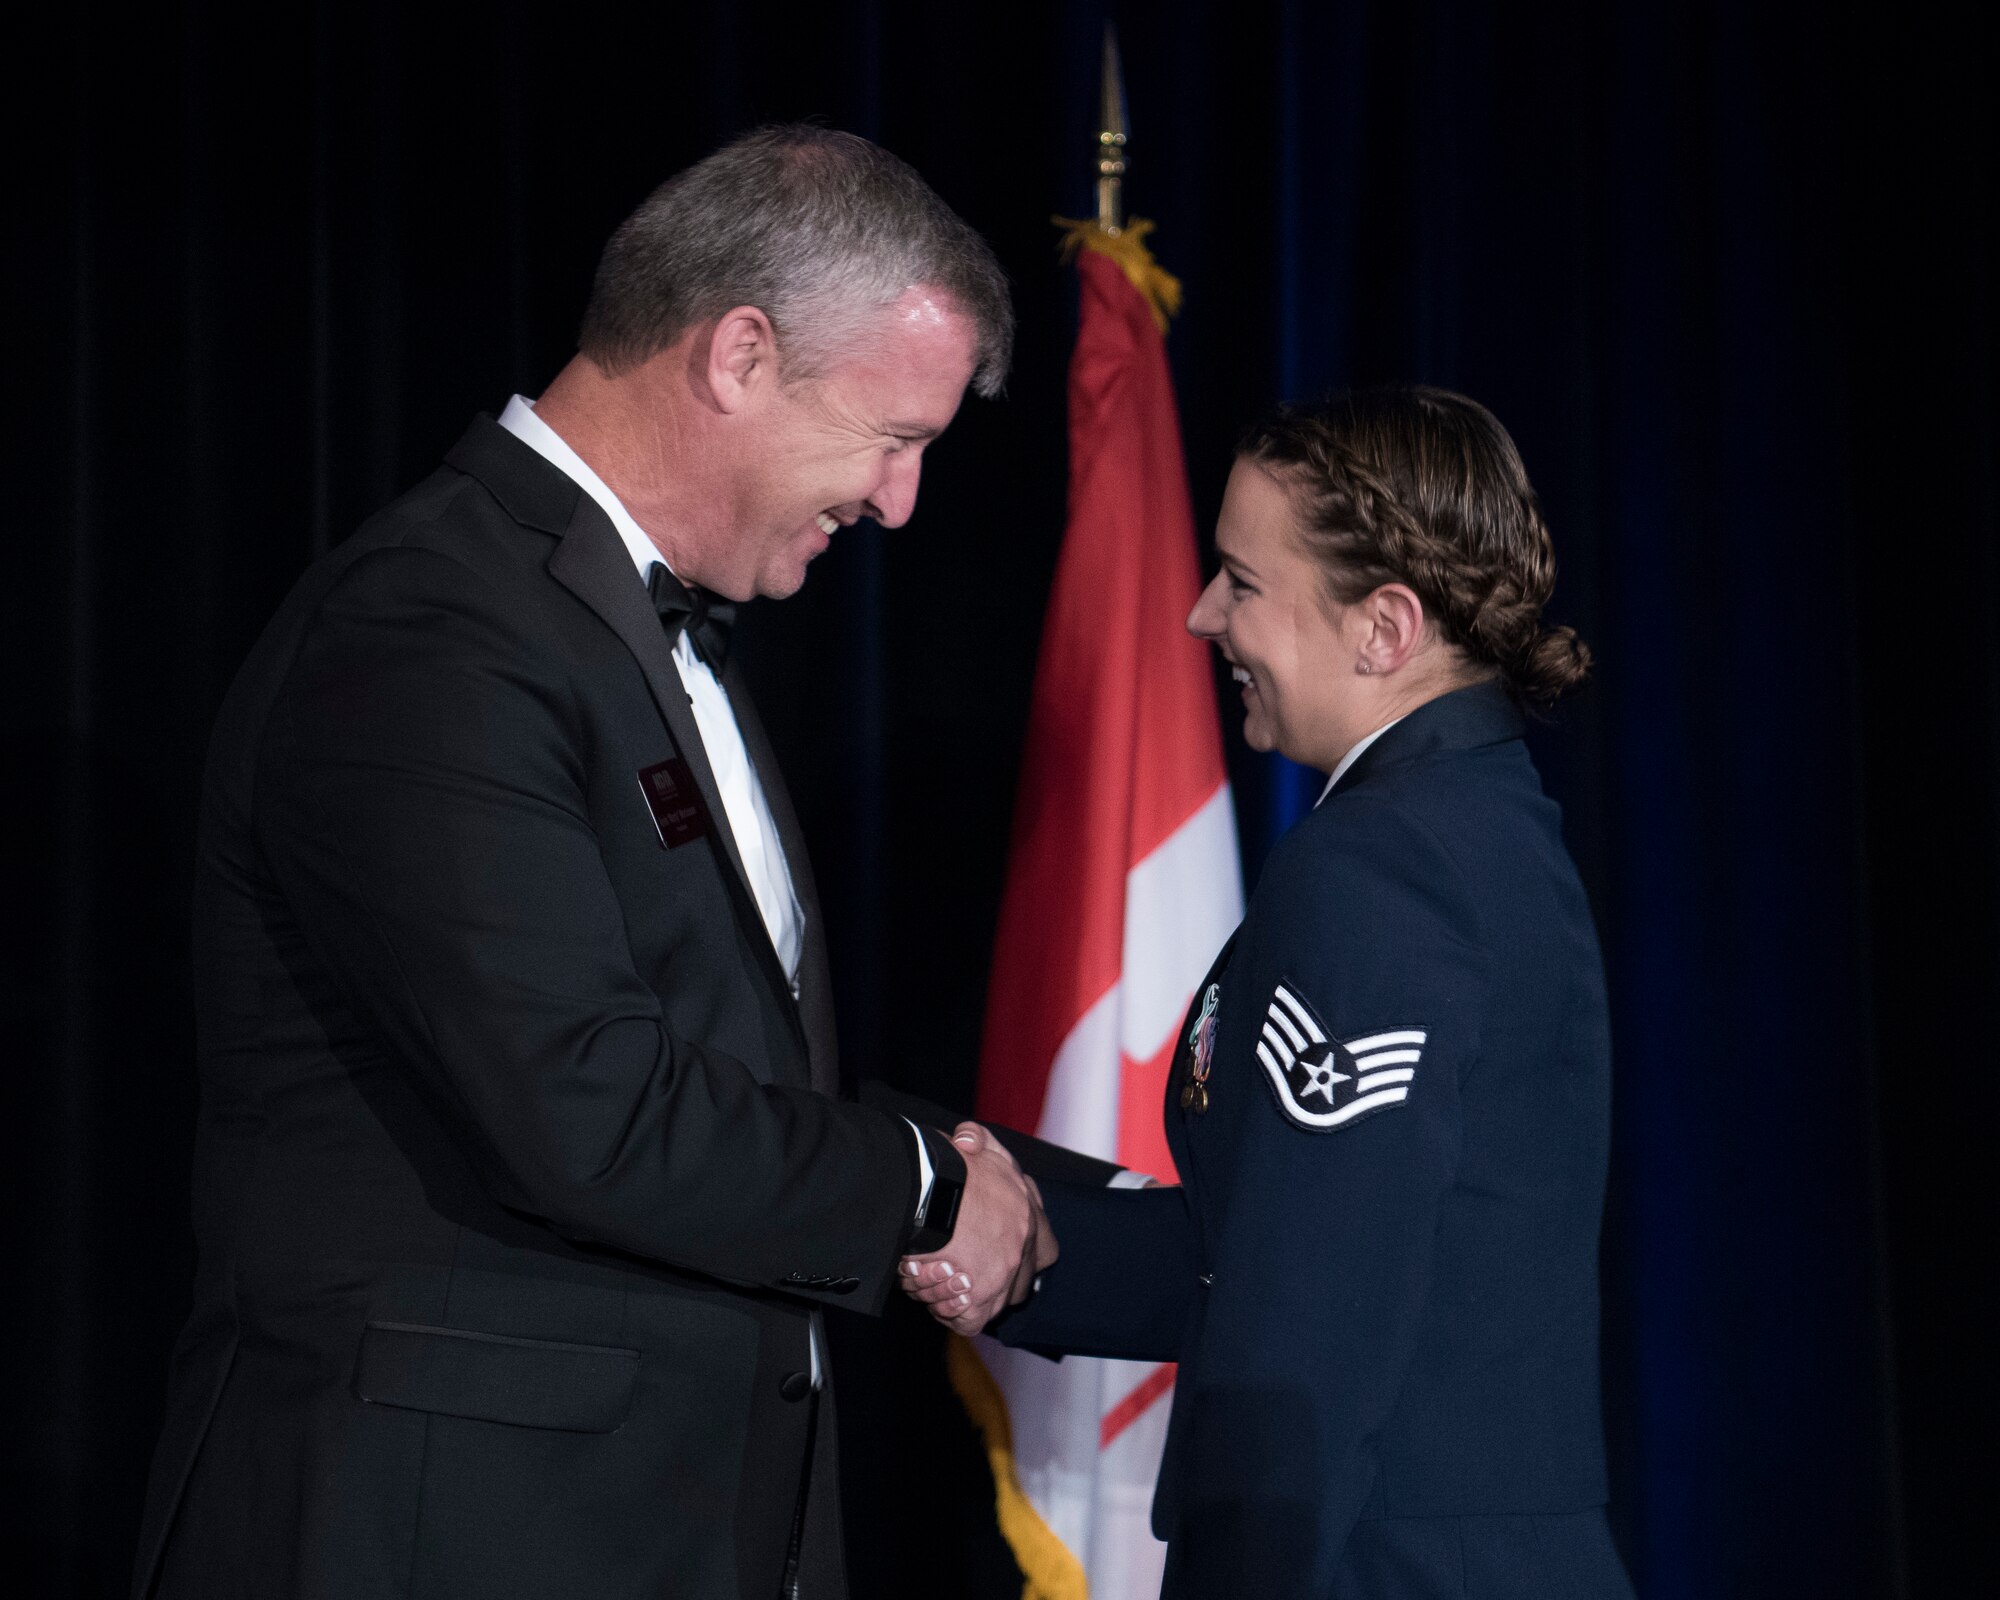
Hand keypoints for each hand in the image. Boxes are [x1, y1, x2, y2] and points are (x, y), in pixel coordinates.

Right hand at [898, 1123, 1041, 1334]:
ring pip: (993, 1302)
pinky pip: (970, 1321)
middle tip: (964, 1274)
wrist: (928, 1188)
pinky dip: (951, 1314)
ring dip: (967, 1297)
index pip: (1045, 1248)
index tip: (1005, 1253)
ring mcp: (1003, 1273)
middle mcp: (1022, 1245)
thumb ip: (979, 1141)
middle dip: (995, 1281)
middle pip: (1019, 1282)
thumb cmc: (947, 1164)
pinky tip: (934, 1296)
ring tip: (939, 1281)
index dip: (1026, 1254)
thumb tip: (968, 1141)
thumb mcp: (972, 1142)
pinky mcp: (979, 1296)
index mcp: (1027, 1211)